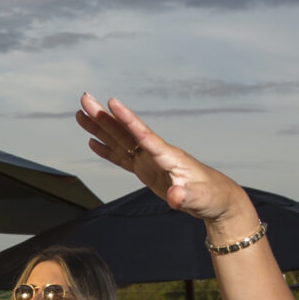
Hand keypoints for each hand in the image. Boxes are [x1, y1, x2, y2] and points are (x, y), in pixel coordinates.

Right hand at [75, 94, 248, 225]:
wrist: (218, 200)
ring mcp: (150, 161)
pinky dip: (106, 150)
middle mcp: (156, 154)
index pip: (144, 135)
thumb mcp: (201, 199)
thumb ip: (186, 196)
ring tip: (80, 115)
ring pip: (119, 141)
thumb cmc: (212, 197)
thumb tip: (174, 196)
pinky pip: (122, 157)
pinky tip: (93, 142)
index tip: (112, 102)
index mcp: (168, 156)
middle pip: (124, 131)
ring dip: (99, 128)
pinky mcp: (147, 171)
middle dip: (103, 116)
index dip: (128, 119)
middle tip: (84, 99)